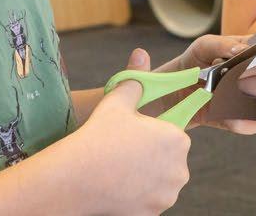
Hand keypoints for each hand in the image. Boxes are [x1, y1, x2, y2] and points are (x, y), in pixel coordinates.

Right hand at [78, 50, 190, 213]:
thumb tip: (141, 56)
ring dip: (146, 176)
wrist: (75, 179)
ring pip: (161, 180)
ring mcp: (167, 194)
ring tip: (119, 169)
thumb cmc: (97, 138)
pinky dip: (138, 195)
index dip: (153, 132)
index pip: (172, 132)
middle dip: (151, 155)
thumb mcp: (116, 103)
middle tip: (123, 151)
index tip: (137, 136)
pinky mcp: (154, 212)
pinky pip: (150, 199)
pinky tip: (119, 186)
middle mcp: (180, 168)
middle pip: (168, 158)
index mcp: (176, 138)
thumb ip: (134, 81)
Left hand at [159, 35, 255, 133]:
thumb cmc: (196, 62)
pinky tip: (222, 111)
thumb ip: (225, 44)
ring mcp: (255, 101)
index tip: (243, 62)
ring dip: (244, 99)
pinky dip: (239, 120)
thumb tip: (242, 50)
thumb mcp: (205, 46)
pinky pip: (255, 125)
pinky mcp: (245, 122)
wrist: (177, 88)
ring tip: (221, 94)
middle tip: (226, 78)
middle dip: (249, 81)